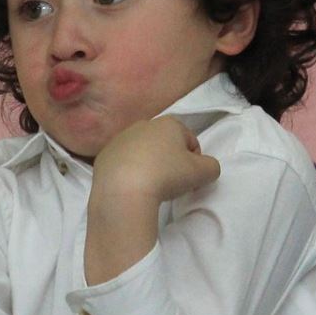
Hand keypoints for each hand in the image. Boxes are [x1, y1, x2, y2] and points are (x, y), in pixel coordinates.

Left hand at [92, 117, 220, 205]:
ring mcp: (120, 140)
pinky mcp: (104, 156)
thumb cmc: (167, 175)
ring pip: (142, 153)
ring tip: (150, 187)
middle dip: (170, 161)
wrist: (123, 191)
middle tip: (172, 183)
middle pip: (164, 144)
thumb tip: (205, 167)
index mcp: (169, 123)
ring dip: (148, 166)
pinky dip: (129, 174)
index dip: (195, 161)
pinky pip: (122, 165)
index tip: (191, 178)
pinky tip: (132, 188)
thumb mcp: (204, 172)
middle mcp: (143, 125)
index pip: (190, 140)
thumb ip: (211, 166)